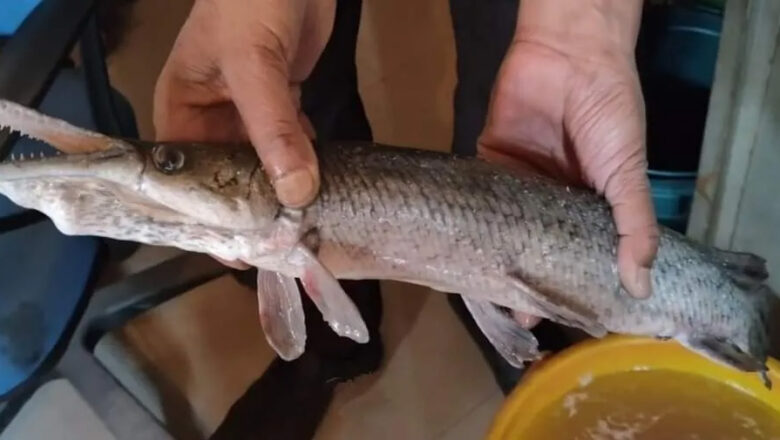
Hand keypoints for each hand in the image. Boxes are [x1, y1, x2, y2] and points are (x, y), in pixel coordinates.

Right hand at [153, 0, 335, 267]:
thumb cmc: (250, 2)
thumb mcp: (252, 64)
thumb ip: (273, 127)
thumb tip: (296, 192)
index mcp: (180, 111)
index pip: (186, 179)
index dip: (209, 216)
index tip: (238, 251)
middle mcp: (210, 118)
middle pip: (227, 178)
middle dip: (251, 209)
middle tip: (280, 247)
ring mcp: (249, 111)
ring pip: (262, 165)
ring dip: (281, 191)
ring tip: (302, 229)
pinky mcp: (284, 101)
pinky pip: (290, 143)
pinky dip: (304, 164)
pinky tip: (319, 188)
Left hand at [479, 0, 657, 314]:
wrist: (569, 53)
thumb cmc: (609, 113)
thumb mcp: (628, 173)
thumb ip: (633, 226)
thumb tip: (640, 287)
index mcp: (590, 205)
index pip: (579, 253)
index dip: (571, 283)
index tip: (561, 319)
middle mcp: (553, 199)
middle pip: (537, 246)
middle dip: (527, 279)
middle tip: (516, 317)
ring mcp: (519, 181)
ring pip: (504, 229)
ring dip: (495, 256)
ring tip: (487, 294)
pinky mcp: (490, 161)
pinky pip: (479, 197)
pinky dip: (472, 221)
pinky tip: (464, 251)